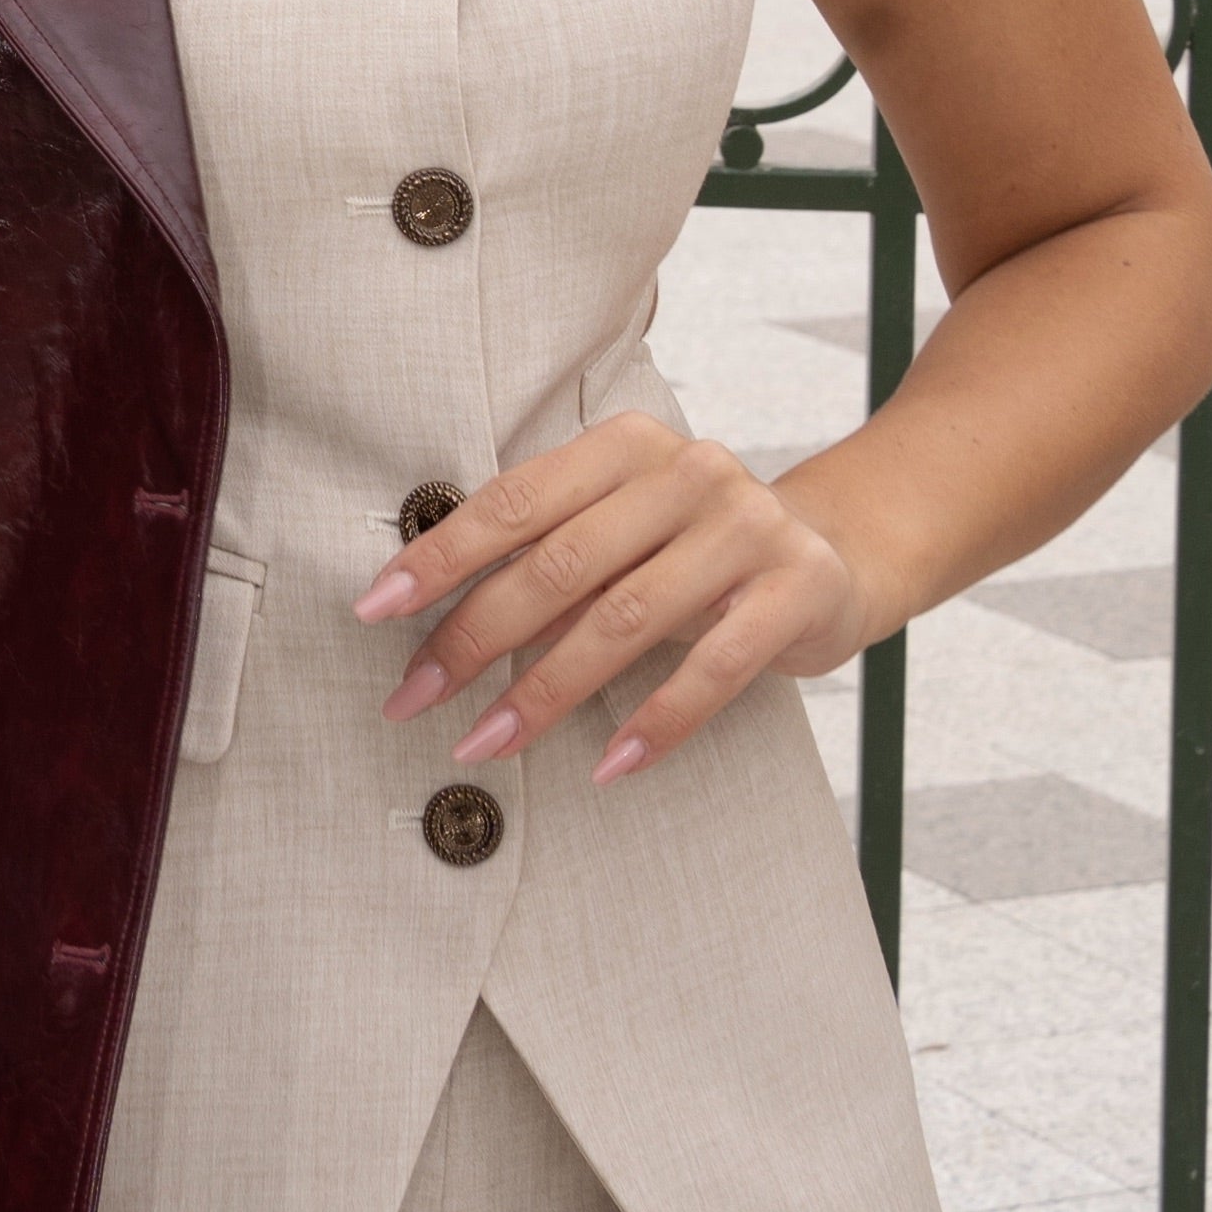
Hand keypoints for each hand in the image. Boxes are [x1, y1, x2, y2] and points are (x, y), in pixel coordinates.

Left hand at [351, 408, 869, 785]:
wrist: (837, 554)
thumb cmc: (694, 548)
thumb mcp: (625, 533)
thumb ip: (548, 562)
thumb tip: (439, 627)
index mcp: (627, 444)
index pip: (515, 499)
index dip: (442, 555)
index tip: (375, 608)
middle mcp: (688, 472)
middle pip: (561, 563)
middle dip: (475, 636)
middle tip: (413, 698)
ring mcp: (747, 528)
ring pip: (625, 619)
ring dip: (544, 692)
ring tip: (484, 743)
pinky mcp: (796, 590)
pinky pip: (713, 669)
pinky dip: (655, 724)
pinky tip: (607, 767)